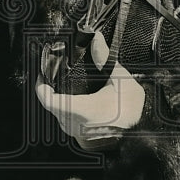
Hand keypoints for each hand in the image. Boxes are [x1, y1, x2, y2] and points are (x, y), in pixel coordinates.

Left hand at [35, 32, 145, 150]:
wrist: (137, 138)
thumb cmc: (131, 113)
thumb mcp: (121, 81)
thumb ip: (104, 60)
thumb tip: (96, 40)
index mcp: (81, 110)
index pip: (48, 99)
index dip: (41, 85)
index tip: (43, 74)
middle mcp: (73, 124)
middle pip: (52, 102)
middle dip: (52, 87)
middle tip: (55, 73)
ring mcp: (74, 132)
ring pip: (57, 111)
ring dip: (60, 98)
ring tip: (67, 85)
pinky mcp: (78, 135)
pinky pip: (65, 118)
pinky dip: (67, 107)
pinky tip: (77, 98)